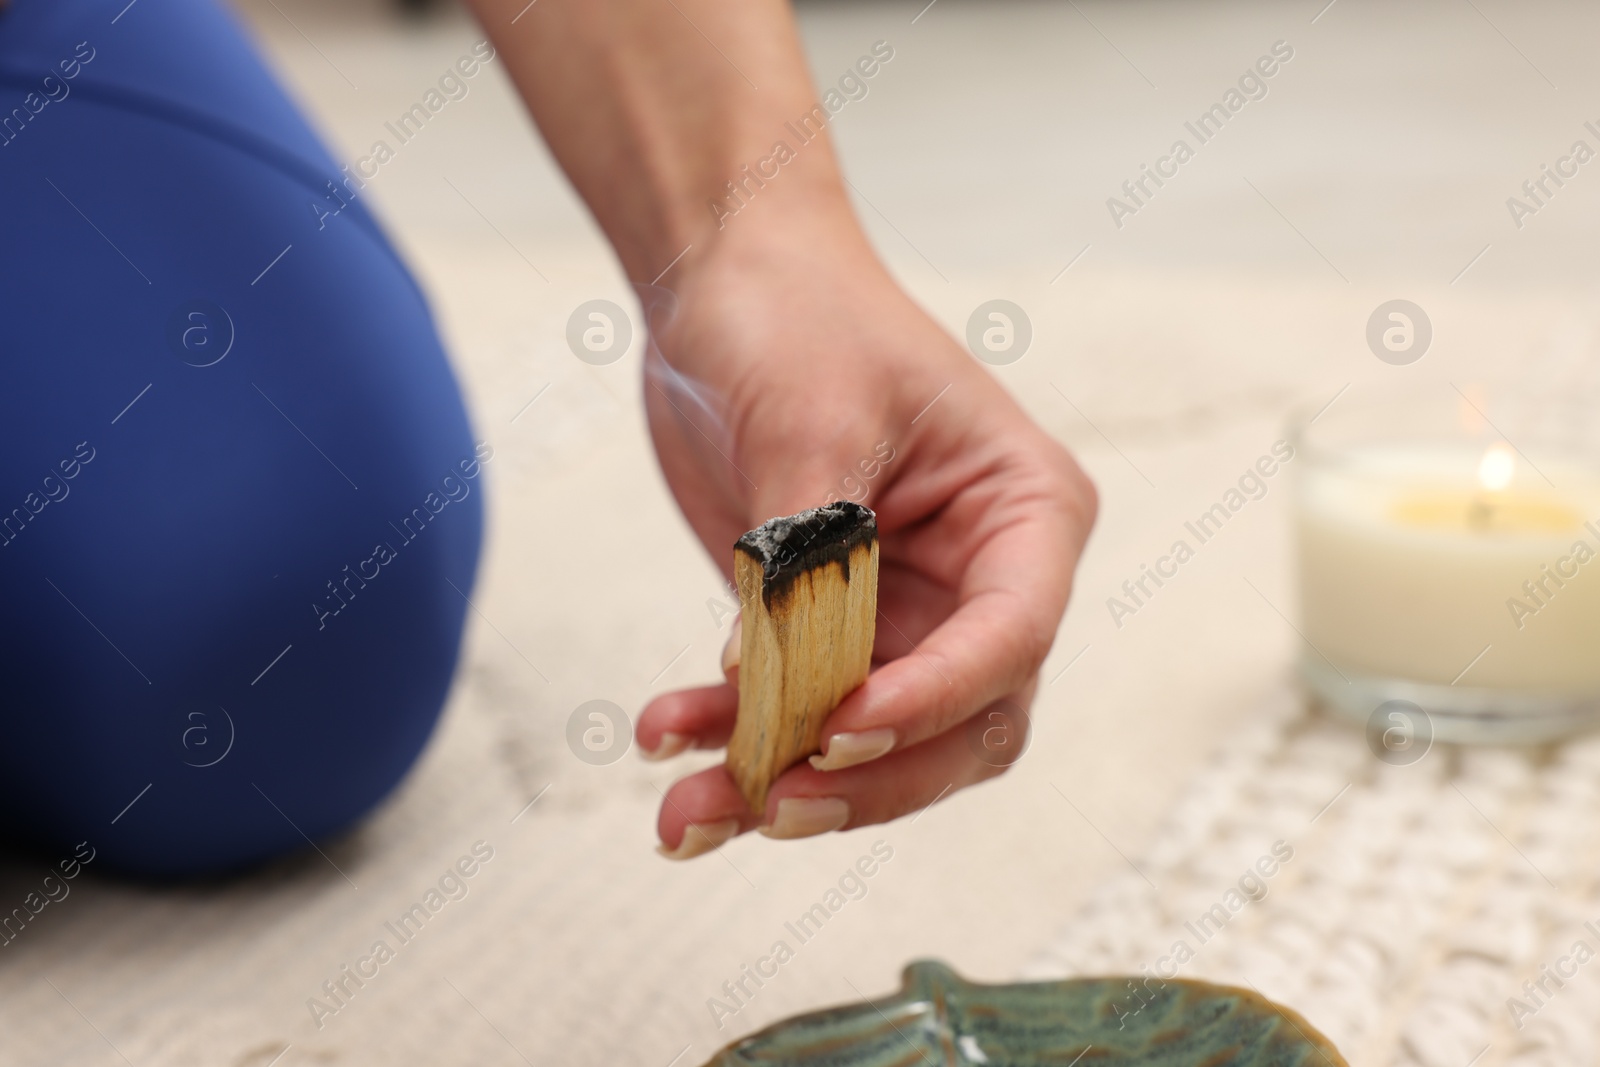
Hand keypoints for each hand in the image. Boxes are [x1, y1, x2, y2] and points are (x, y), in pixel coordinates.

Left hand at [635, 205, 1096, 857]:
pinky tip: (665, 735)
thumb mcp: (810, 429)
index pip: (1008, 639)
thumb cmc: (797, 318)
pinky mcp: (828, 625)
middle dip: (867, 778)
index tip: (839, 728)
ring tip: (684, 813)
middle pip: (960, 724)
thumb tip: (786, 693)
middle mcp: (981, 578)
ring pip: (872, 743)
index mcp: (1024, 514)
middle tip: (773, 803)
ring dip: (781, 780)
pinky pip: (796, 710)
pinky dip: (735, 736)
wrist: (723, 281)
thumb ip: (811, 564)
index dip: (931, 699)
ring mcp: (906, 610)